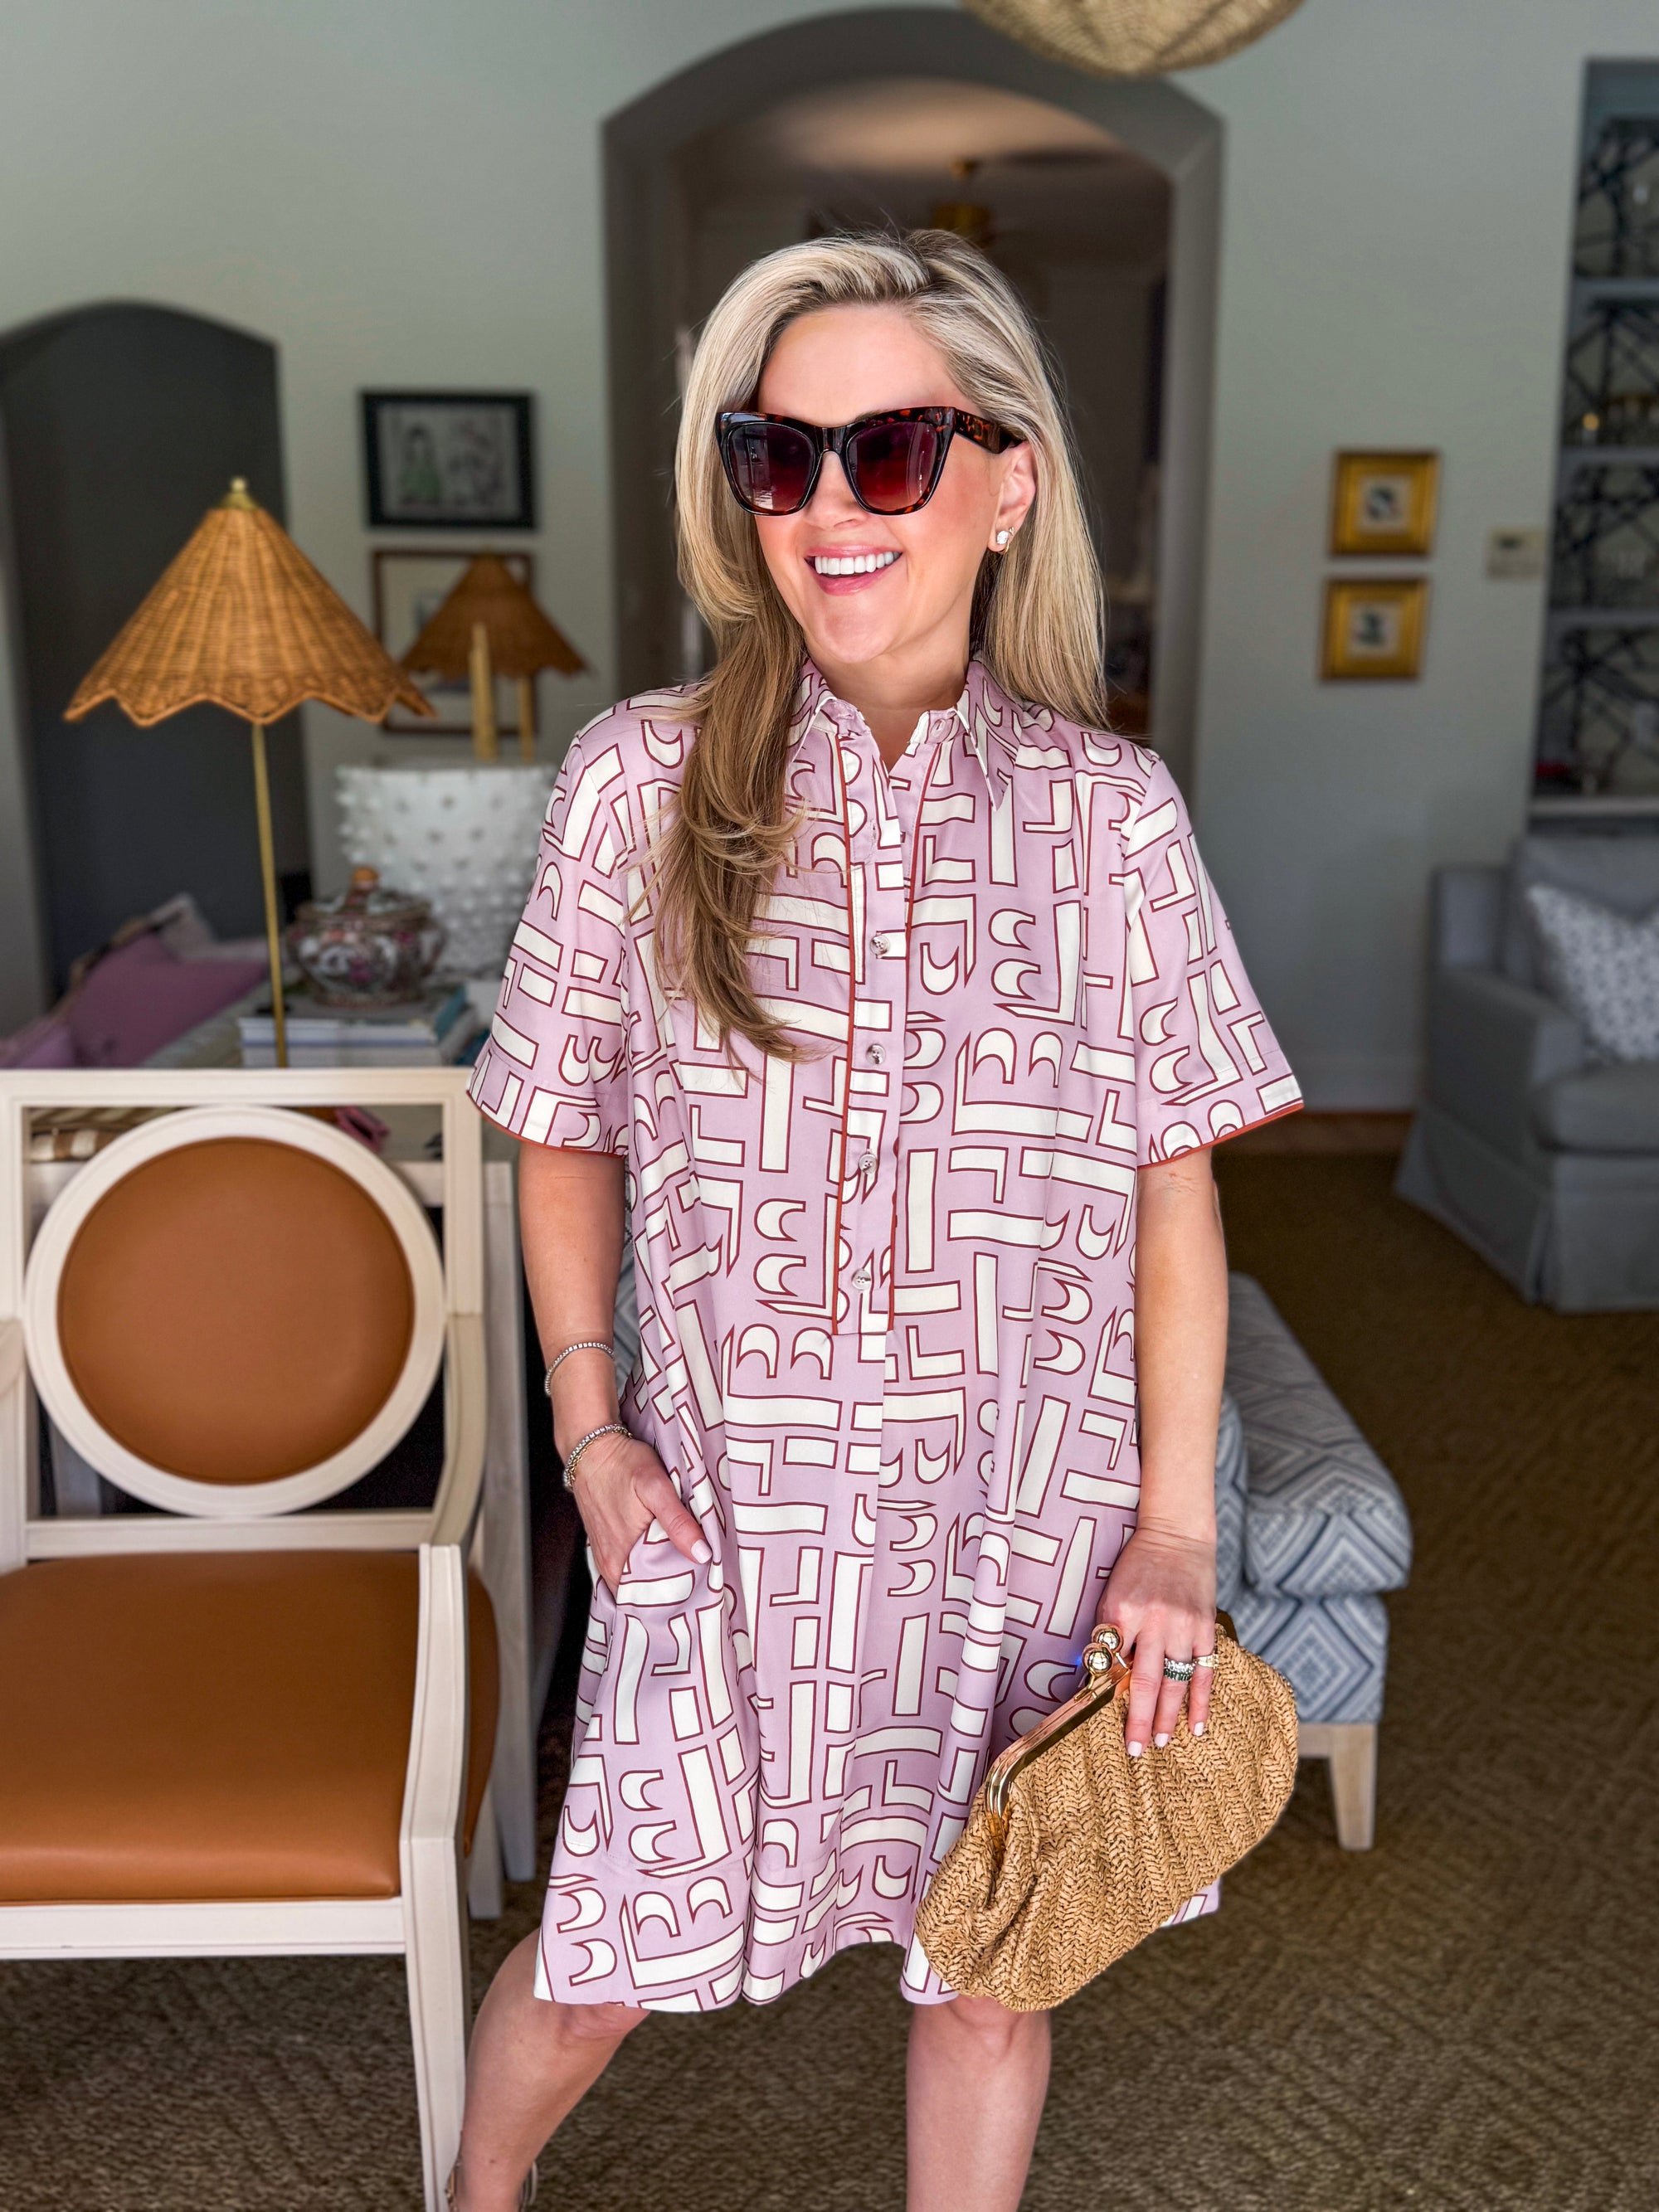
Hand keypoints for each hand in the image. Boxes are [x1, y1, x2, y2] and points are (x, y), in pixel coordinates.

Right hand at [568, 1430, 710, 1595]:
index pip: (654, 1598)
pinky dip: (648, 1566)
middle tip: (703, 1581)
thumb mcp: (656, 1487)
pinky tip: (666, 1555)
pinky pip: (629, 1568)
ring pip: (638, 1581)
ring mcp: (605, 1556)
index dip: (681, 1596)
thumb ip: (678, 1522)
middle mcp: (609, 1565)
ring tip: (689, 1569)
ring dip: (662, 1577)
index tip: (704, 1589)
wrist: (592, 1448)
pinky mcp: (605, 1546)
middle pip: (647, 1593)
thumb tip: (702, 1554)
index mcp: (620, 1559)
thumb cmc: (622, 1464)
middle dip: (674, 1589)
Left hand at [1097, 1524, 1216, 1755]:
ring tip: (1159, 1743)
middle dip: (1138, 1718)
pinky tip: (1197, 1726)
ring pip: (1175, 1682)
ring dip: (1167, 1716)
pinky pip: (1204, 1672)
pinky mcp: (1205, 1628)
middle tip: (1134, 1750)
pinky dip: (1201, 1701)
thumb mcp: (1110, 1593)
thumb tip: (1098, 1674)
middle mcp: (1154, 1622)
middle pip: (1144, 1681)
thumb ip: (1106, 1632)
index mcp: (1124, 1612)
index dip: (1108, 1694)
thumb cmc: (1136, 1567)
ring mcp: (1183, 1627)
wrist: (1176, 1536)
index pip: (1113, 1662)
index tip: (1102, 1724)